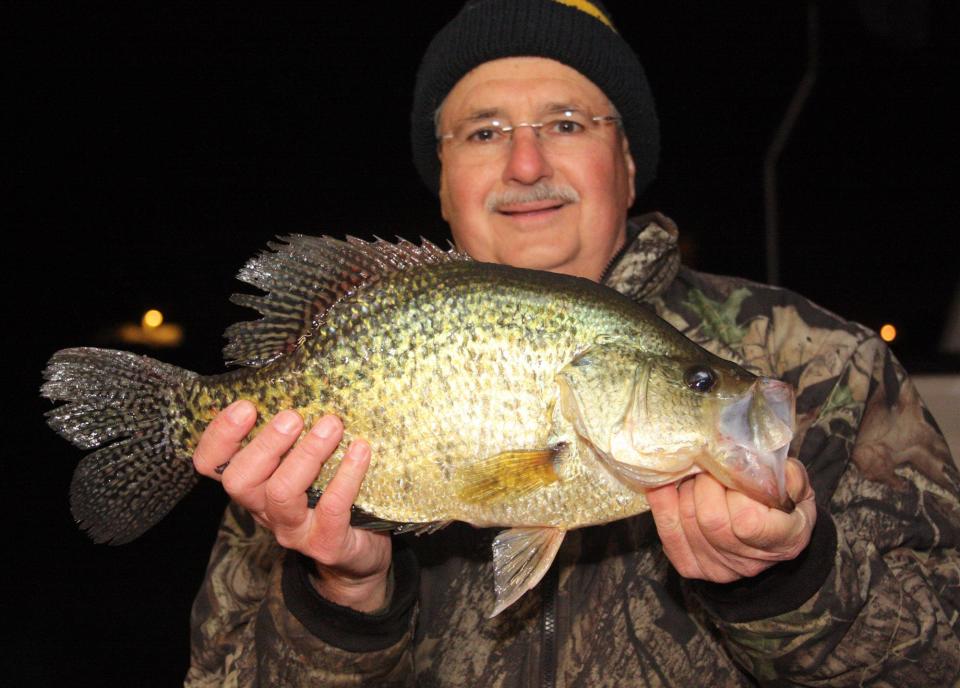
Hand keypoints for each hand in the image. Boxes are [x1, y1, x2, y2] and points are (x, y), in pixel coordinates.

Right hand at [193, 401, 391, 611]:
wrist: (358, 556)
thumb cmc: (329, 496)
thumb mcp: (305, 464)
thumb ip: (296, 435)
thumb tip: (307, 383)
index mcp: (252, 483)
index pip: (211, 463)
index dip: (220, 435)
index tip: (246, 406)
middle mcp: (263, 509)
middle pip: (240, 480)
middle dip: (265, 444)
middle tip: (293, 417)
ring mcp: (292, 530)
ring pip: (282, 493)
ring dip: (307, 454)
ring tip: (332, 426)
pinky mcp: (325, 544)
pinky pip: (331, 509)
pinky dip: (347, 475)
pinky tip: (361, 450)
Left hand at [646, 458, 814, 582]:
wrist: (768, 538)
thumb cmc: (783, 506)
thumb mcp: (797, 486)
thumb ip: (785, 474)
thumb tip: (755, 459)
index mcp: (785, 541)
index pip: (747, 522)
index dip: (735, 490)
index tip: (735, 470)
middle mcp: (750, 562)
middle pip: (711, 520)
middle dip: (705, 483)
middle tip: (711, 467)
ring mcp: (718, 568)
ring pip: (686, 520)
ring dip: (686, 489)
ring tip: (697, 476)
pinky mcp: (690, 565)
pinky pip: (667, 531)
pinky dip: (662, 502)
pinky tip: (666, 483)